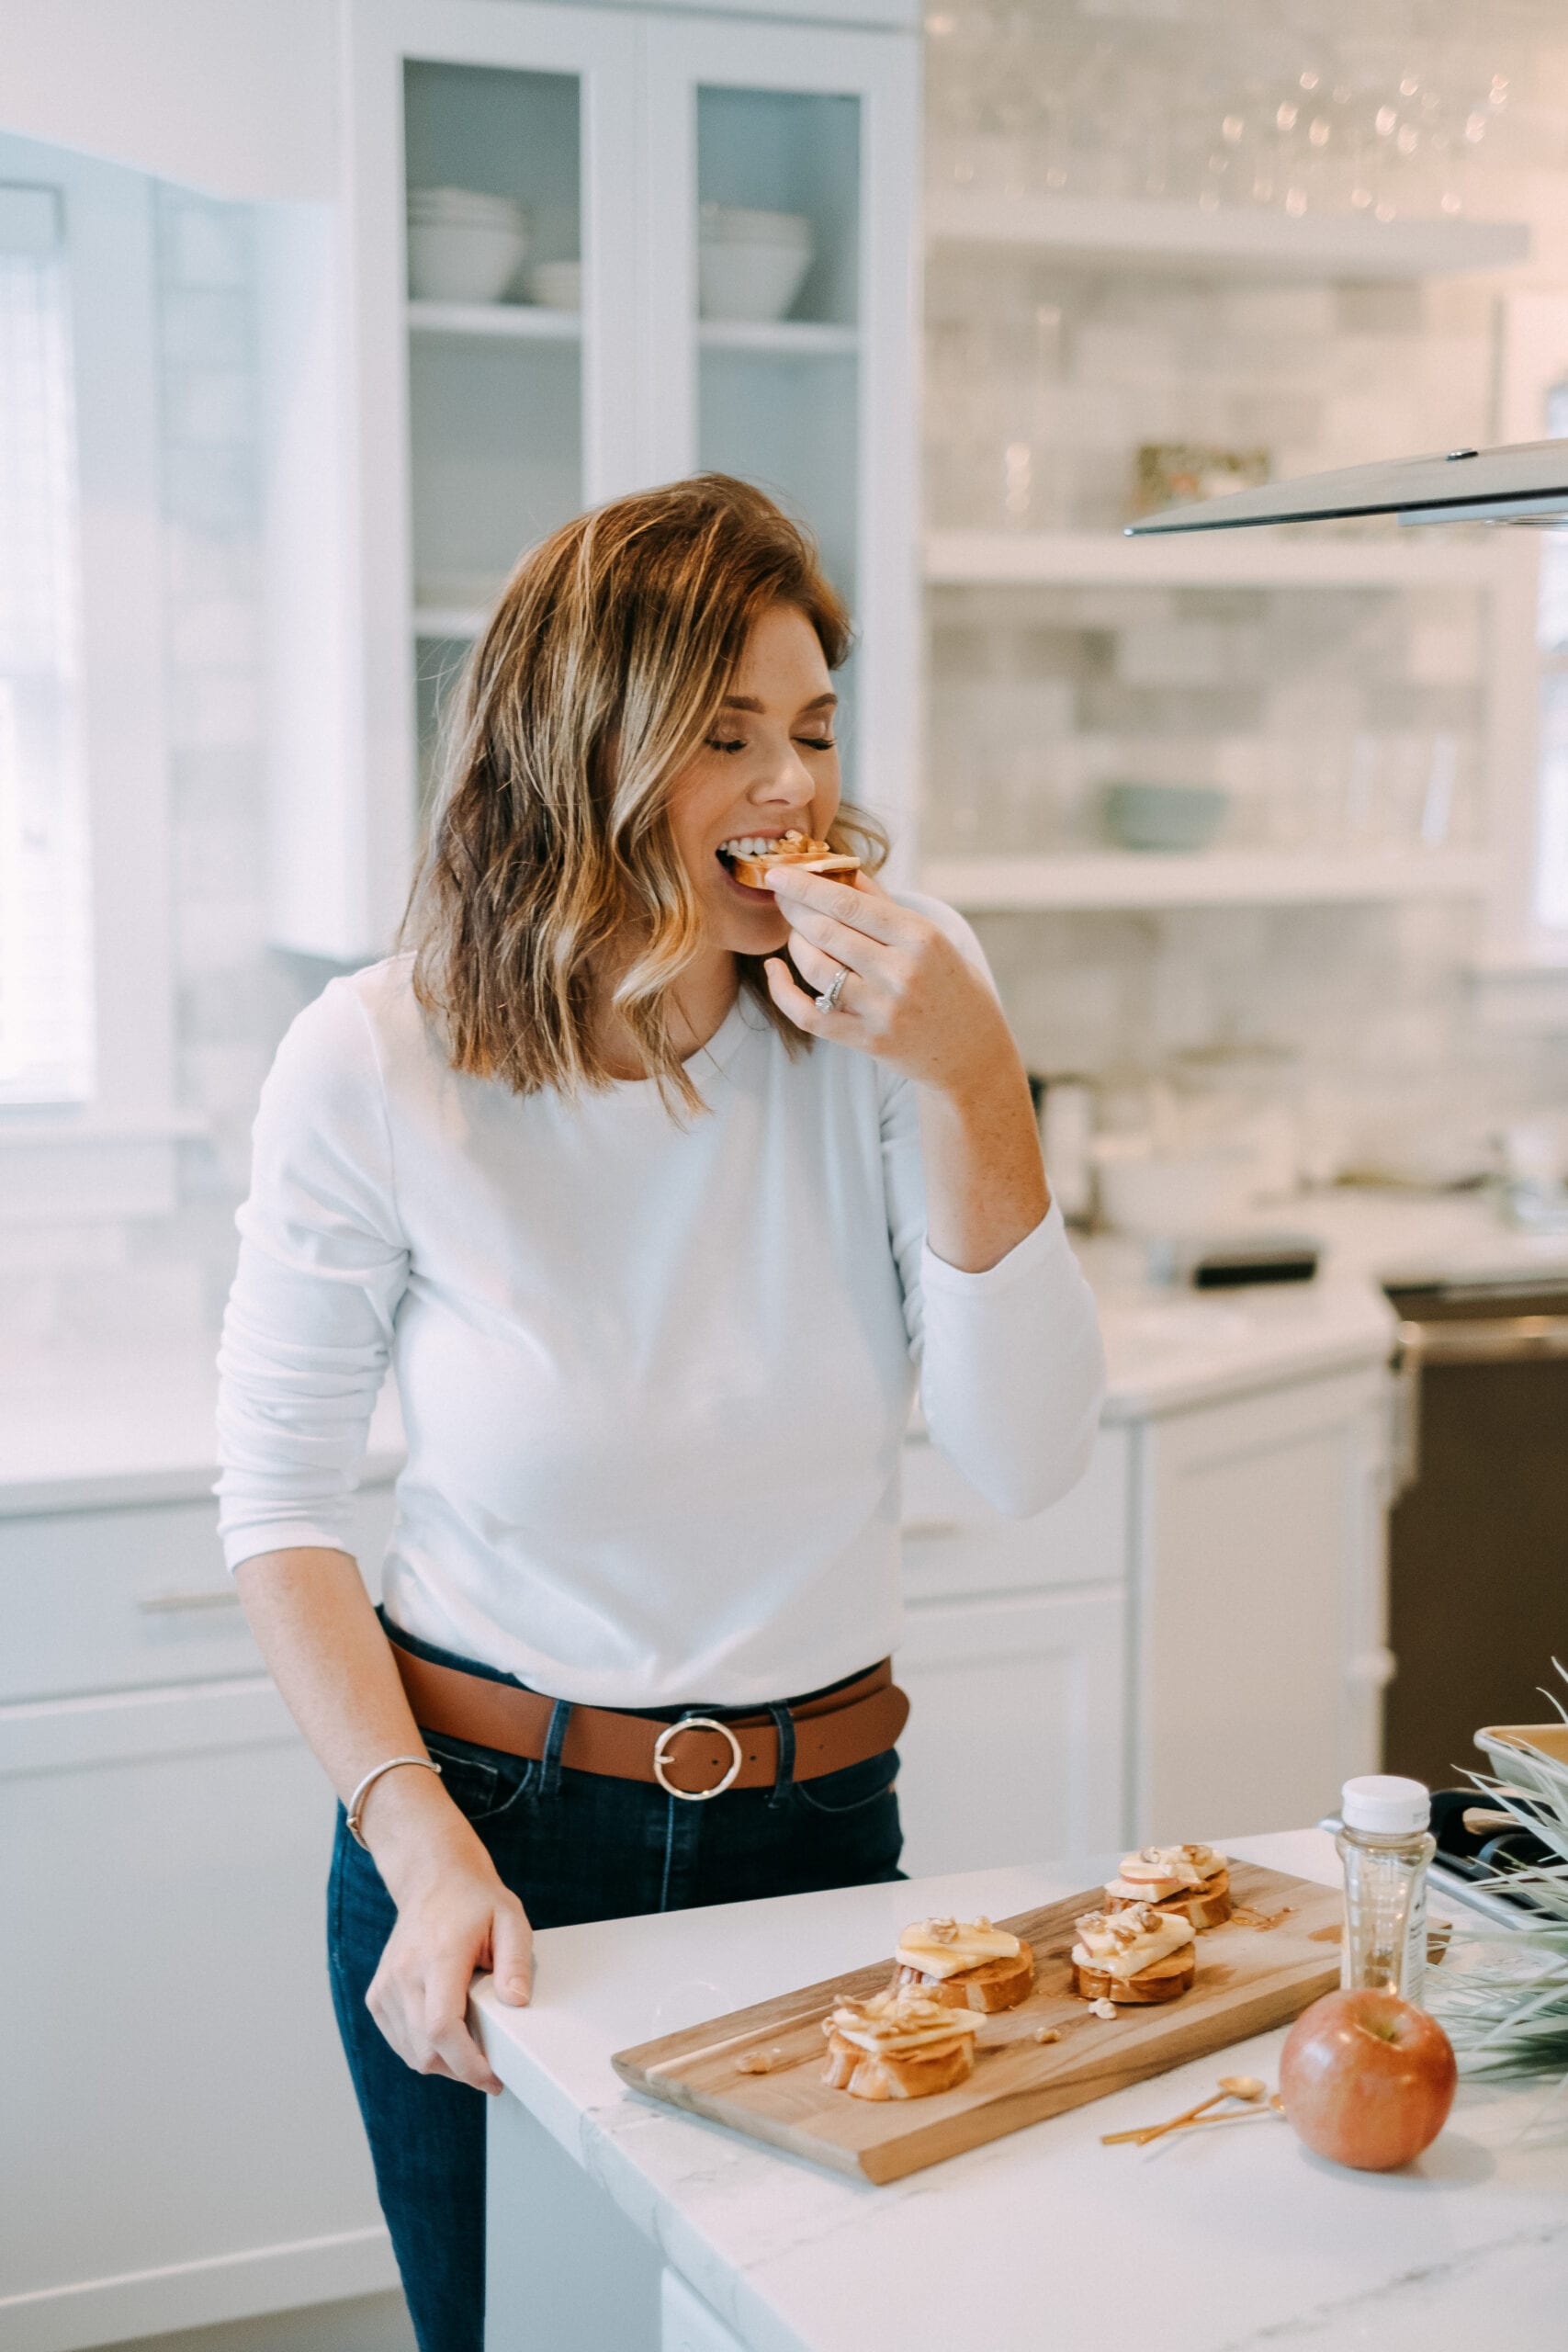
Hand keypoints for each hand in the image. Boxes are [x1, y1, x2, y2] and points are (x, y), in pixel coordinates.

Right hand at [366, 1831, 532, 2095]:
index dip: (467, 2063)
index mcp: (437, 1957)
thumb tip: (517, 2002)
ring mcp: (385, 1985)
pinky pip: (398, 2040)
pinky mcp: (377, 1994)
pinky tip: (446, 2037)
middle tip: (490, 2068)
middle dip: (460, 2070)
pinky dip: (422, 2049)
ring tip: (471, 2051)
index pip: (441, 2027)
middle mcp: (403, 1974)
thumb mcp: (511, 1919)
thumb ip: (516, 1962)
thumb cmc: (474, 1901)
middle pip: (425, 2049)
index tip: (492, 2077)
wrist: (433, 1879)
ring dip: (442, 2063)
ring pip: (410, 2052)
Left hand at [761, 867, 1012, 1100]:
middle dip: (793, 909)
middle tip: (781, 897)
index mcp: (920, 938)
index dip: (805, 886)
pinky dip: (782, 990)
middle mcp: (901, 973)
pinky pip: (808, 1014)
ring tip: (796, 934)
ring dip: (794, 944)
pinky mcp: (866, 1041)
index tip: (777, 872)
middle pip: (826, 931)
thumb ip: (881, 903)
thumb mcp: (929, 937)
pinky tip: (774, 971)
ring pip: (814, 967)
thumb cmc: (947, 983)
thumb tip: (836, 866)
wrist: (970, 1051)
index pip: (848, 904)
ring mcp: (882, 1010)